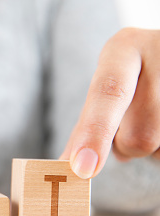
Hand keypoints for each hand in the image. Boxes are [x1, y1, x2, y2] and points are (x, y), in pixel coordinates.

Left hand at [60, 28, 159, 178]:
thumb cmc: (136, 77)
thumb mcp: (110, 83)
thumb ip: (88, 123)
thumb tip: (66, 165)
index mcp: (125, 47)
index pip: (109, 92)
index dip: (95, 133)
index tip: (83, 169)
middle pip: (137, 137)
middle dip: (126, 145)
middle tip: (133, 121)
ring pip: (157, 149)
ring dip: (151, 148)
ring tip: (156, 115)